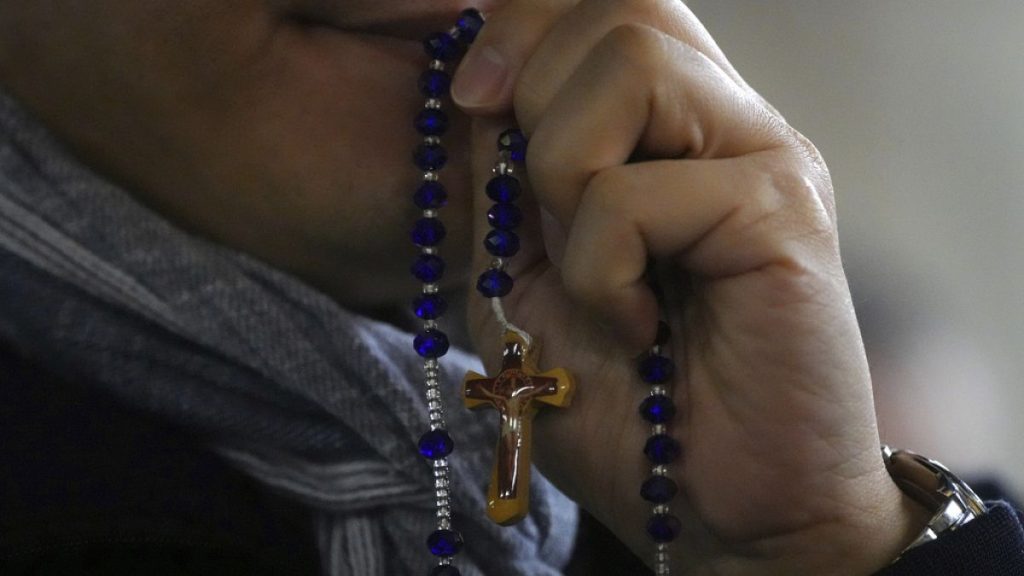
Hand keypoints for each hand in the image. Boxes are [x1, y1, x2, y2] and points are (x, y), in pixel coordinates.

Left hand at [455, 1, 928, 573]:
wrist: (723, 508)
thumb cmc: (627, 402)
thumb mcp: (526, 279)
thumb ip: (505, 183)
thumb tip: (481, 89)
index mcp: (669, 130)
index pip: (598, 8)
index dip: (518, 30)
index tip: (474, 102)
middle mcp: (725, 121)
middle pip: (612, 10)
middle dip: (534, 108)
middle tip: (547, 222)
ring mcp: (762, 155)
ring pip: (628, 62)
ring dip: (564, 176)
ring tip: (598, 269)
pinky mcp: (784, 212)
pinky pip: (637, 191)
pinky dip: (599, 267)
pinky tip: (635, 322)